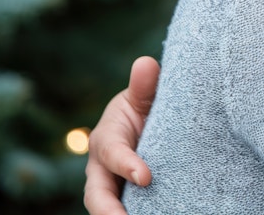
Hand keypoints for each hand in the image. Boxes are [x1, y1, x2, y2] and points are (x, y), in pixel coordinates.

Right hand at [83, 56, 158, 214]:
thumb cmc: (145, 106)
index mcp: (106, 138)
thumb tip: (146, 64)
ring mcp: (113, 187)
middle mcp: (102, 168)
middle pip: (97, 194)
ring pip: (107, 207)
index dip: (126, 165)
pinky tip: (166, 214)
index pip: (112, 154)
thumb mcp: (145, 95)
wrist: (150, 123)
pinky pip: (131, 211)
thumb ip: (145, 86)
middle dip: (108, 210)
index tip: (146, 177)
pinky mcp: (127, 200)